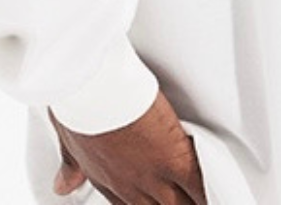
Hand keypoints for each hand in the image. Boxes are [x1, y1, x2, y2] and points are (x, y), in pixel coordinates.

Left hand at [48, 88, 208, 204]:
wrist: (88, 88)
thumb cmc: (76, 103)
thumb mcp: (69, 140)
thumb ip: (70, 165)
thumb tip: (61, 186)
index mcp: (106, 179)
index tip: (156, 202)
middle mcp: (130, 185)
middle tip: (185, 202)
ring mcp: (152, 175)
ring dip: (193, 203)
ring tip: (207, 200)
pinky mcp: (173, 157)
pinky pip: (199, 184)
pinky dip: (208, 190)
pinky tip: (218, 193)